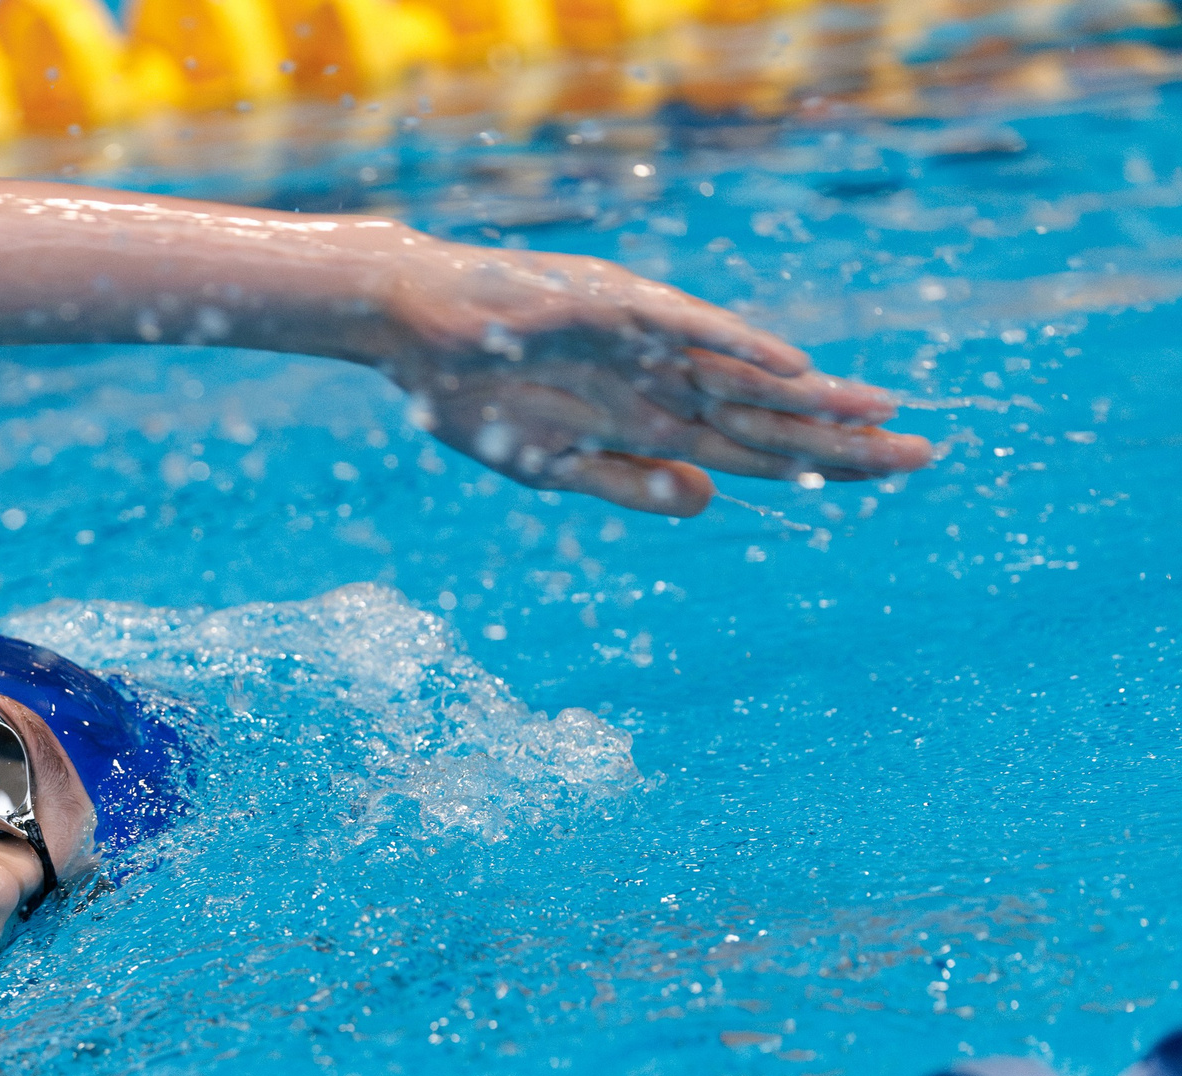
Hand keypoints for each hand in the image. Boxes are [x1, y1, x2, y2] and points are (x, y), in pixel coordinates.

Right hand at [368, 240, 932, 515]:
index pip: (755, 448)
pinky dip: (741, 347)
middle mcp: (664, 382)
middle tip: (925, 454)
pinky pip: (690, 332)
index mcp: (651, 423)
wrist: (414, 332)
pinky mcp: (616, 311)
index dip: (821, 462)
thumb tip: (704, 500)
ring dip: (811, 394)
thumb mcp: (548, 465)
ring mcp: (645, 343)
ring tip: (881, 412)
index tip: (887, 474)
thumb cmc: (472, 395)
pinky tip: (795, 368)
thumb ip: (626, 482)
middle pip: (769, 415)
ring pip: (745, 374)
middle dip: (842, 437)